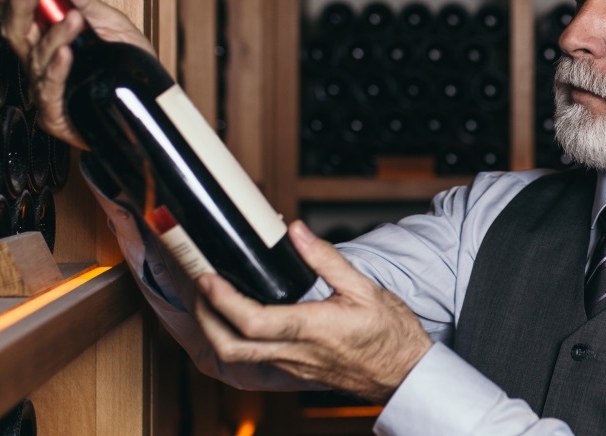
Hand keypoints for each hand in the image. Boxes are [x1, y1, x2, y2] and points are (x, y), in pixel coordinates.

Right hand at [0, 0, 154, 148]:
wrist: (147, 101)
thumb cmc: (124, 63)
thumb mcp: (110, 24)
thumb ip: (84, 1)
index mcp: (43, 36)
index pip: (13, 13)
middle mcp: (37, 59)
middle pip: (15, 31)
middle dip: (20, 6)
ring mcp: (43, 84)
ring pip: (37, 57)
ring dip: (54, 35)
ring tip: (74, 19)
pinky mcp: (53, 111)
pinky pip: (51, 87)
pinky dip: (57, 70)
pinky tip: (65, 55)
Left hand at [195, 221, 433, 403]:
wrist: (405, 374)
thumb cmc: (390, 335)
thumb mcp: (364, 288)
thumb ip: (326, 259)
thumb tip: (298, 232)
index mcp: (312, 329)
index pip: (253, 321)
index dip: (223, 300)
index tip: (208, 278)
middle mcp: (296, 352)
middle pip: (231, 348)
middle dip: (205, 318)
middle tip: (200, 288)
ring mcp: (292, 366)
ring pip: (238, 357)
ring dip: (215, 330)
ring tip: (211, 300)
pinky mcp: (295, 371)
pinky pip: (254, 359)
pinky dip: (235, 339)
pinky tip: (238, 319)